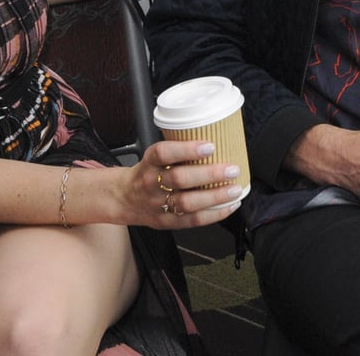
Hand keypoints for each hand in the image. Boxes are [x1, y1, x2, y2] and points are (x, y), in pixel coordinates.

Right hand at [128, 139, 243, 228]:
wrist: (124, 198)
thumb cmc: (147, 172)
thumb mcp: (154, 156)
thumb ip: (177, 150)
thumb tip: (215, 137)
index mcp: (149, 163)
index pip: (163, 153)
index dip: (186, 149)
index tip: (209, 145)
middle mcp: (152, 184)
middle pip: (179, 179)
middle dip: (209, 174)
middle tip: (231, 168)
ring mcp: (159, 205)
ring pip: (187, 203)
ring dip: (215, 196)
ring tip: (234, 189)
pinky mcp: (167, 222)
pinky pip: (192, 221)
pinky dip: (214, 214)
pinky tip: (229, 206)